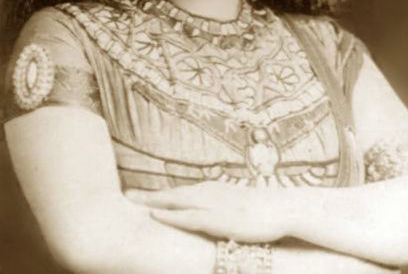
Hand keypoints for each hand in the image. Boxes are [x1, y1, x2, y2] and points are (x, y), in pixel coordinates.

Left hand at [125, 181, 287, 242]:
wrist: (279, 207)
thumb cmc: (259, 207)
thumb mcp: (235, 203)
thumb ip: (219, 205)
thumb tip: (209, 211)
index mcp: (210, 190)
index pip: (178, 192)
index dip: (157, 194)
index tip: (138, 194)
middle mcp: (207, 193)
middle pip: (170, 194)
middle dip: (147, 195)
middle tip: (125, 195)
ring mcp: (211, 205)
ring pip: (174, 201)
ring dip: (152, 201)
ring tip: (131, 201)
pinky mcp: (217, 218)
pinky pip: (188, 217)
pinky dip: (169, 214)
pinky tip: (155, 214)